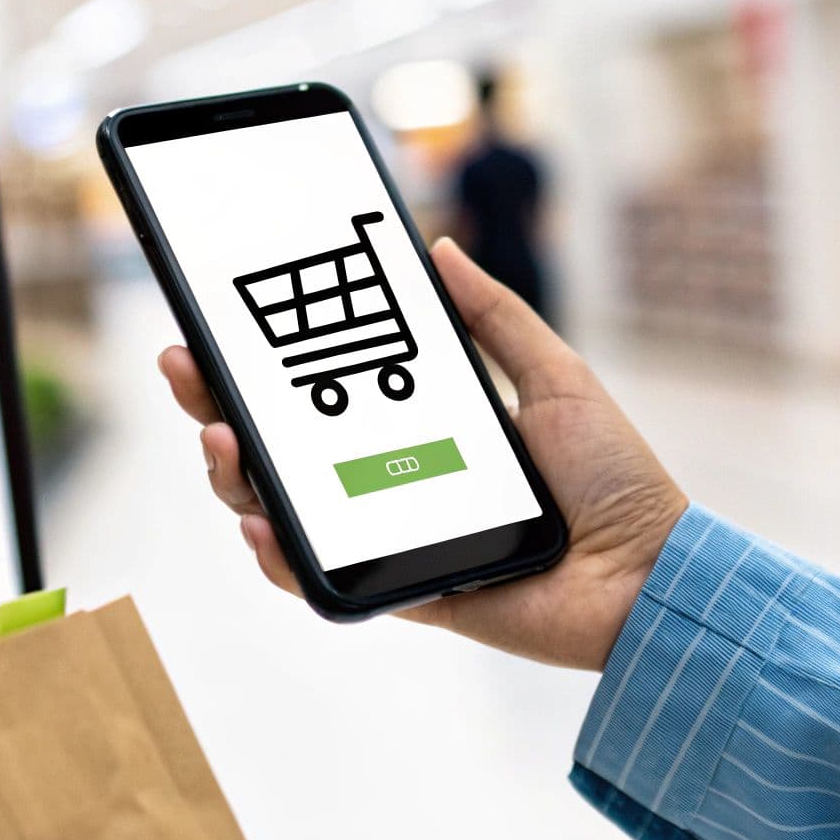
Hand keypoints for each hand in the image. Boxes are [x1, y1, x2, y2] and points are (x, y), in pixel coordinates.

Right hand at [158, 238, 688, 670]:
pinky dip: (282, 559)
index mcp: (423, 427)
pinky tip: (260, 526)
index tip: (220, 326)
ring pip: (286, 511)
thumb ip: (495, 317)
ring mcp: (392, 538)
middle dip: (220, 408)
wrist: (652, 573)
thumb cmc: (617, 479)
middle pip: (284, 448)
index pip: (325, 391)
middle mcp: (395, 481)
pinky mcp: (404, 592)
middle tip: (187, 369)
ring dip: (237, 477)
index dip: (266, 364)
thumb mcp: (554, 376)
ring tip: (223, 440)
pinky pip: (326, 581)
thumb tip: (440, 248)